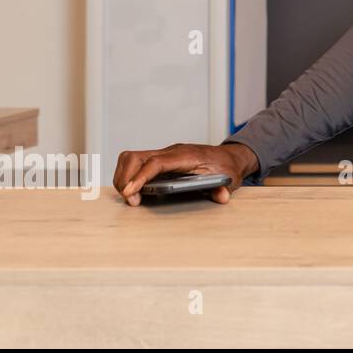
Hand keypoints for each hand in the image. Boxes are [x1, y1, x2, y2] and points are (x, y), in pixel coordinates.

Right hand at [113, 142, 259, 206]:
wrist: (228, 157)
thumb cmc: (226, 167)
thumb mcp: (229, 179)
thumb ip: (224, 188)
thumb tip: (222, 196)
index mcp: (187, 156)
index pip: (157, 162)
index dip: (141, 177)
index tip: (130, 193)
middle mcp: (171, 152)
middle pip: (136, 157)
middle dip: (125, 179)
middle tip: (131, 201)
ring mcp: (163, 154)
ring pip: (131, 158)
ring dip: (123, 177)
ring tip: (131, 197)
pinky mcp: (159, 159)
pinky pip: (135, 163)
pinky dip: (128, 176)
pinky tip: (134, 191)